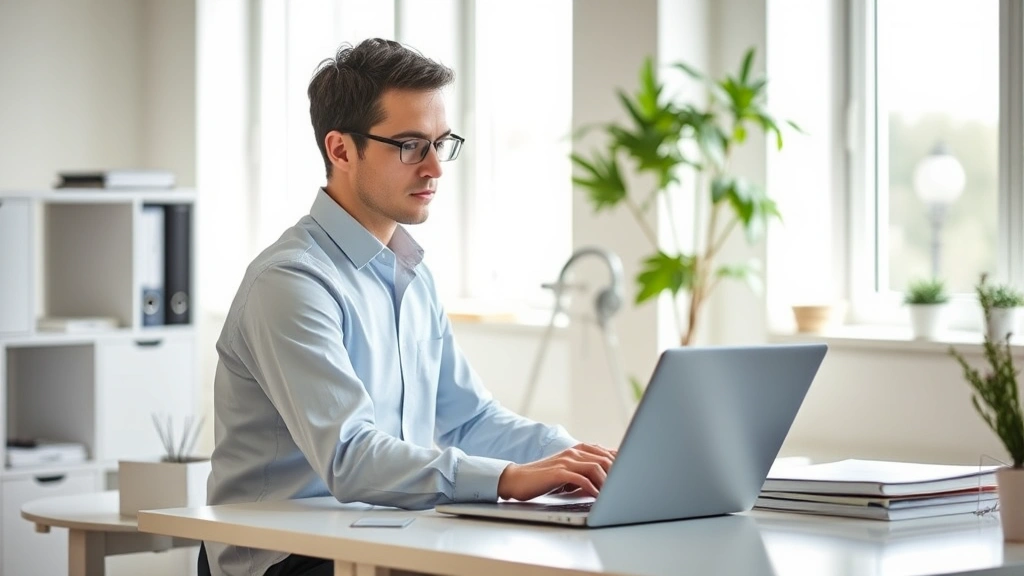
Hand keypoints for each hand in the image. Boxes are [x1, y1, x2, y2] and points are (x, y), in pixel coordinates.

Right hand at [497, 443, 616, 500]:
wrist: (517, 479)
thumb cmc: (544, 478)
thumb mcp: (567, 471)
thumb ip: (584, 470)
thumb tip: (606, 479)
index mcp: (578, 449)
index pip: (606, 452)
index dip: (621, 463)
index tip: (632, 474)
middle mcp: (574, 452)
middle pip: (604, 458)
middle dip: (618, 473)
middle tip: (627, 487)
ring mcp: (566, 461)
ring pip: (595, 467)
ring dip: (607, 482)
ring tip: (614, 494)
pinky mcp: (558, 472)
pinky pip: (581, 479)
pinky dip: (592, 488)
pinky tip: (597, 497)